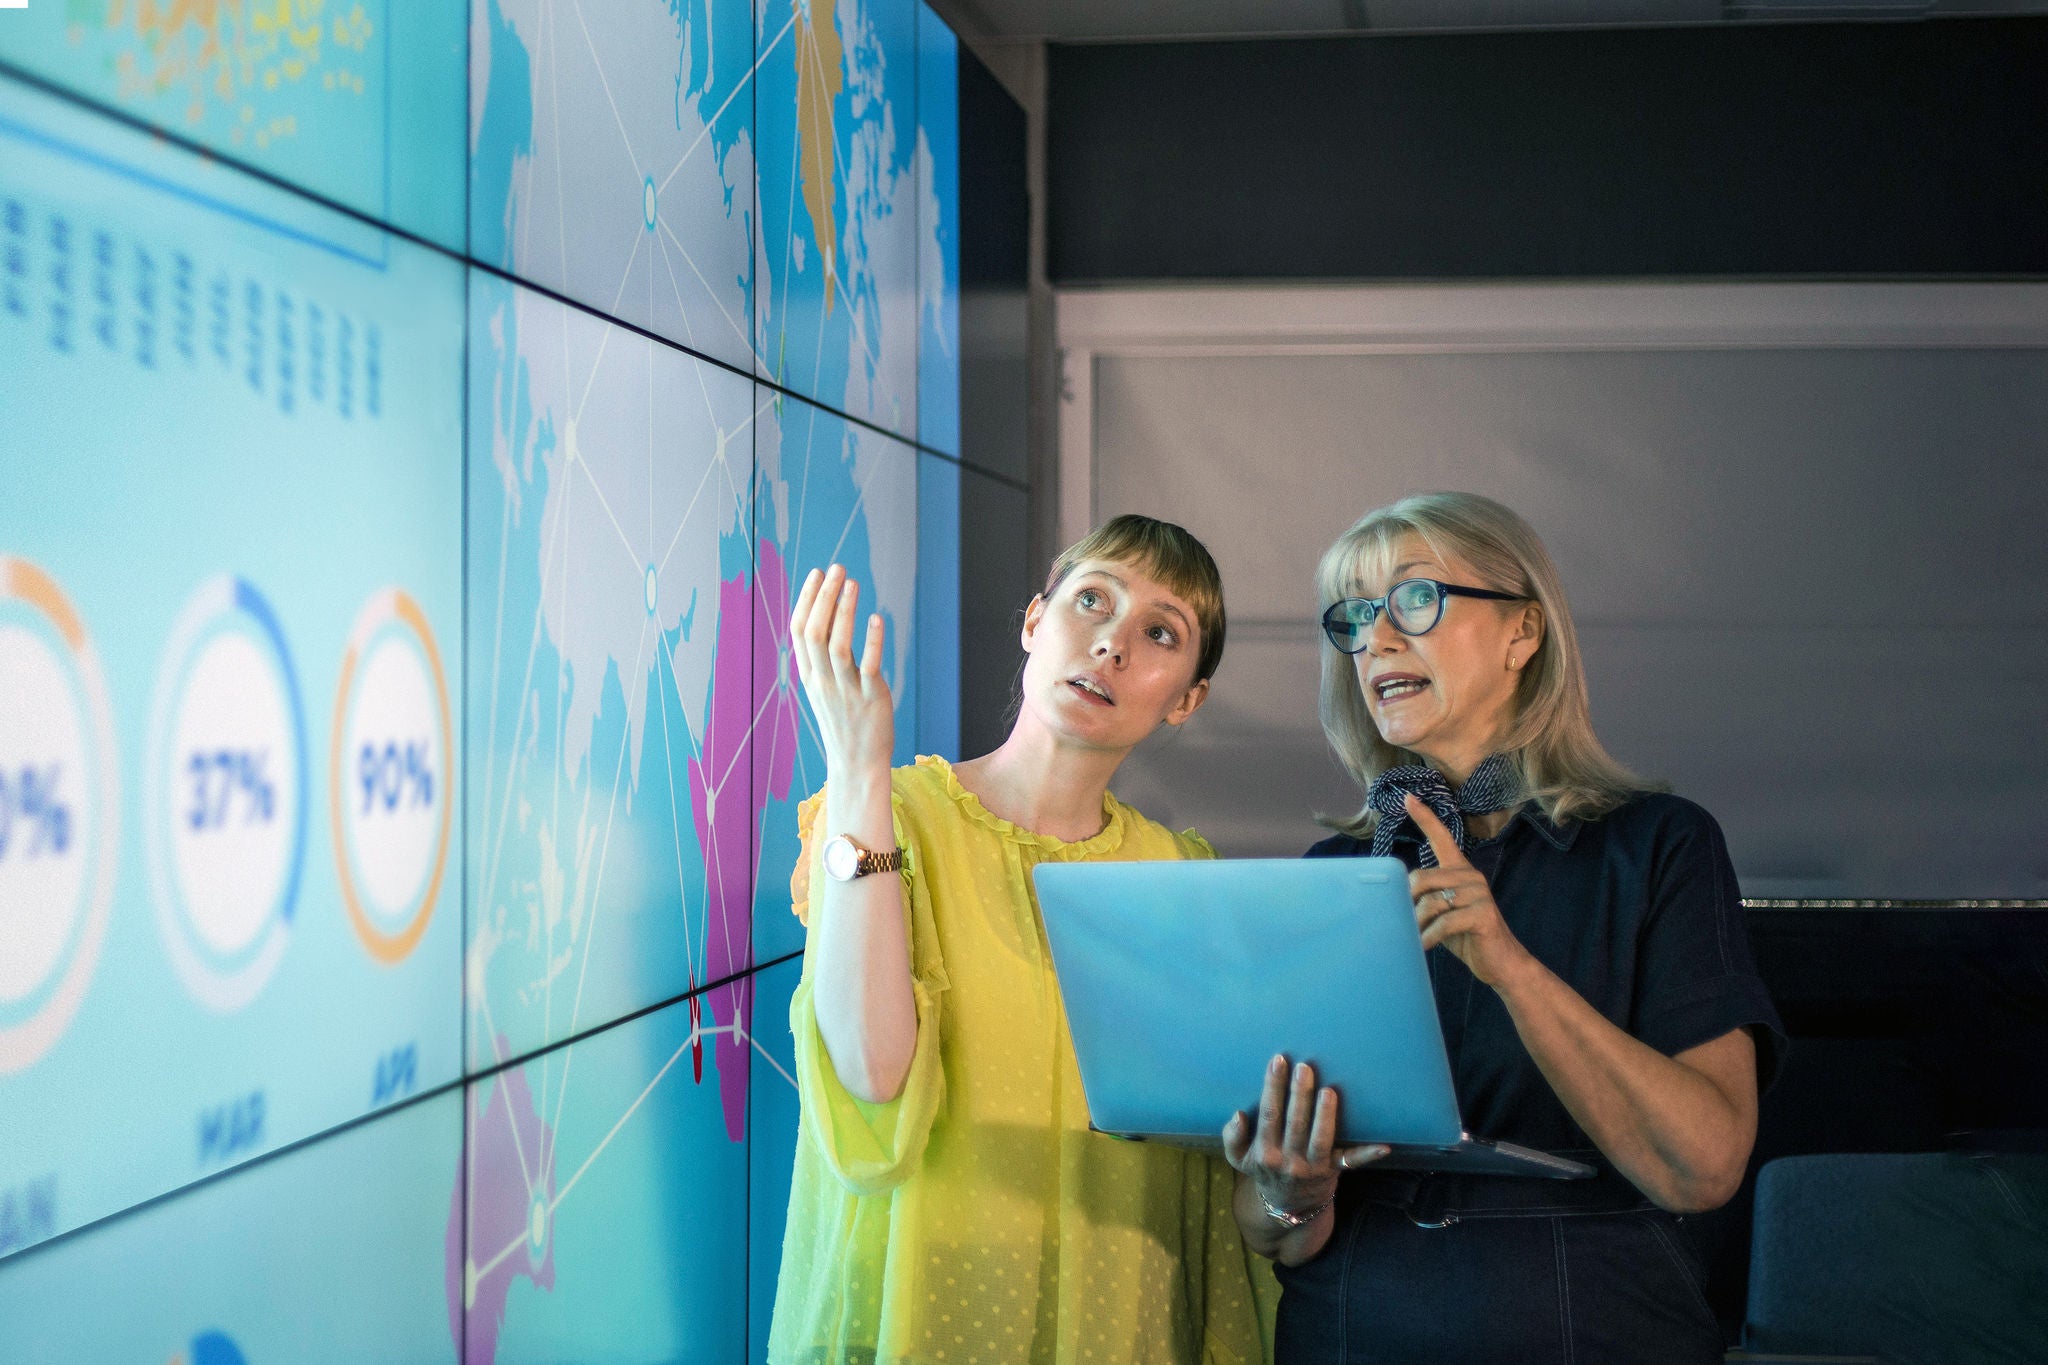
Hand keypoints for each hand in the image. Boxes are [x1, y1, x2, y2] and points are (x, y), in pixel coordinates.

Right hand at [789, 564, 893, 777]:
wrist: (858, 763)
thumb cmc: (843, 719)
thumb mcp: (825, 687)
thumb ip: (824, 656)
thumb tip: (828, 614)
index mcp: (809, 676)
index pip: (799, 631)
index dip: (807, 600)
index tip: (818, 573)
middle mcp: (823, 681)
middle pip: (815, 633)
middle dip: (824, 597)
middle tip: (837, 568)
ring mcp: (845, 690)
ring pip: (838, 646)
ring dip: (844, 612)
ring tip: (853, 583)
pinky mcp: (870, 698)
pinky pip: (868, 666)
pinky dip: (872, 641)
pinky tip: (877, 618)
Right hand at [1222, 1054, 1386, 1222]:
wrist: (1287, 1207)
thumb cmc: (1264, 1170)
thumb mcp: (1240, 1159)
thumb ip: (1233, 1138)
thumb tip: (1238, 1115)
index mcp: (1265, 1153)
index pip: (1269, 1115)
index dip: (1273, 1088)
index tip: (1278, 1061)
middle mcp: (1288, 1161)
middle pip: (1294, 1123)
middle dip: (1299, 1094)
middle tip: (1304, 1067)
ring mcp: (1313, 1167)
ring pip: (1320, 1139)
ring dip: (1325, 1115)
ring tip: (1327, 1091)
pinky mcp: (1334, 1171)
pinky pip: (1352, 1162)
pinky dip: (1368, 1154)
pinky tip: (1384, 1146)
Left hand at [1404, 793, 1535, 988]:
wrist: (1501, 962)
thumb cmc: (1466, 937)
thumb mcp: (1441, 913)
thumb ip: (1424, 899)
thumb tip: (1392, 897)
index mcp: (1460, 871)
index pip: (1442, 838)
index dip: (1425, 818)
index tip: (1408, 798)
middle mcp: (1470, 876)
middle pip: (1420, 880)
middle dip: (1408, 905)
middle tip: (1407, 926)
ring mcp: (1479, 893)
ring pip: (1430, 903)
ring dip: (1417, 926)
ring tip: (1416, 940)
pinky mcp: (1482, 914)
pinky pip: (1443, 923)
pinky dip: (1429, 938)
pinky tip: (1423, 946)